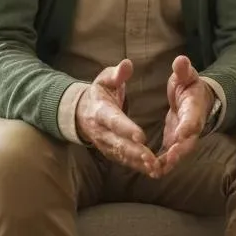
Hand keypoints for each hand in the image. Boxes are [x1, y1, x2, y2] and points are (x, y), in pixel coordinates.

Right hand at [76, 59, 159, 177]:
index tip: (141, 136)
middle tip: (152, 159)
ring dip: (138, 163)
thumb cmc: (99, 93)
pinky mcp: (110, 152)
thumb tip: (127, 64)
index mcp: (100, 111)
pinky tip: (153, 171)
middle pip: (119, 143)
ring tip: (155, 167)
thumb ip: (116, 74)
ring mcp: (105, 144)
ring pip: (122, 155)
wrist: (80, 112)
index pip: (114, 121)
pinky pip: (124, 161)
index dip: (126, 129)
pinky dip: (137, 167)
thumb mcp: (105, 79)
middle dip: (135, 152)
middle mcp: (101, 131)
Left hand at [160, 56, 213, 175]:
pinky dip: (161, 164)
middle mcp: (191, 126)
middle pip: (188, 142)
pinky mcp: (174, 143)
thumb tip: (181, 60)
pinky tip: (149, 171)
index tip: (181, 134)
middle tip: (169, 158)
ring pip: (178, 153)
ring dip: (168, 162)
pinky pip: (169, 156)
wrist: (199, 100)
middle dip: (179, 151)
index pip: (193, 118)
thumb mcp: (187, 75)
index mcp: (194, 108)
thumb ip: (184, 70)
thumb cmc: (190, 85)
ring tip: (154, 170)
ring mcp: (184, 137)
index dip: (188, 126)